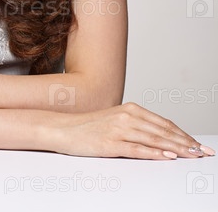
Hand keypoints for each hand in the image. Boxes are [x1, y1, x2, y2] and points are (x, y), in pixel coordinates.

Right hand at [46, 102, 214, 158]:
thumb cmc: (89, 127)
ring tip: (192, 155)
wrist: (63, 128)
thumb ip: (137, 127)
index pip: (164, 123)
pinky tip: (167, 157)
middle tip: (203, 152)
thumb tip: (160, 140)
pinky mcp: (111, 143)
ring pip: (154, 140)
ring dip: (176, 149)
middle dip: (186, 143)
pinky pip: (137, 149)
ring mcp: (119, 130)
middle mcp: (127, 116)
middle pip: (163, 131)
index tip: (198, 144)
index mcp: (130, 109)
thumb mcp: (115, 121)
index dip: (183, 134)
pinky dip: (154, 153)